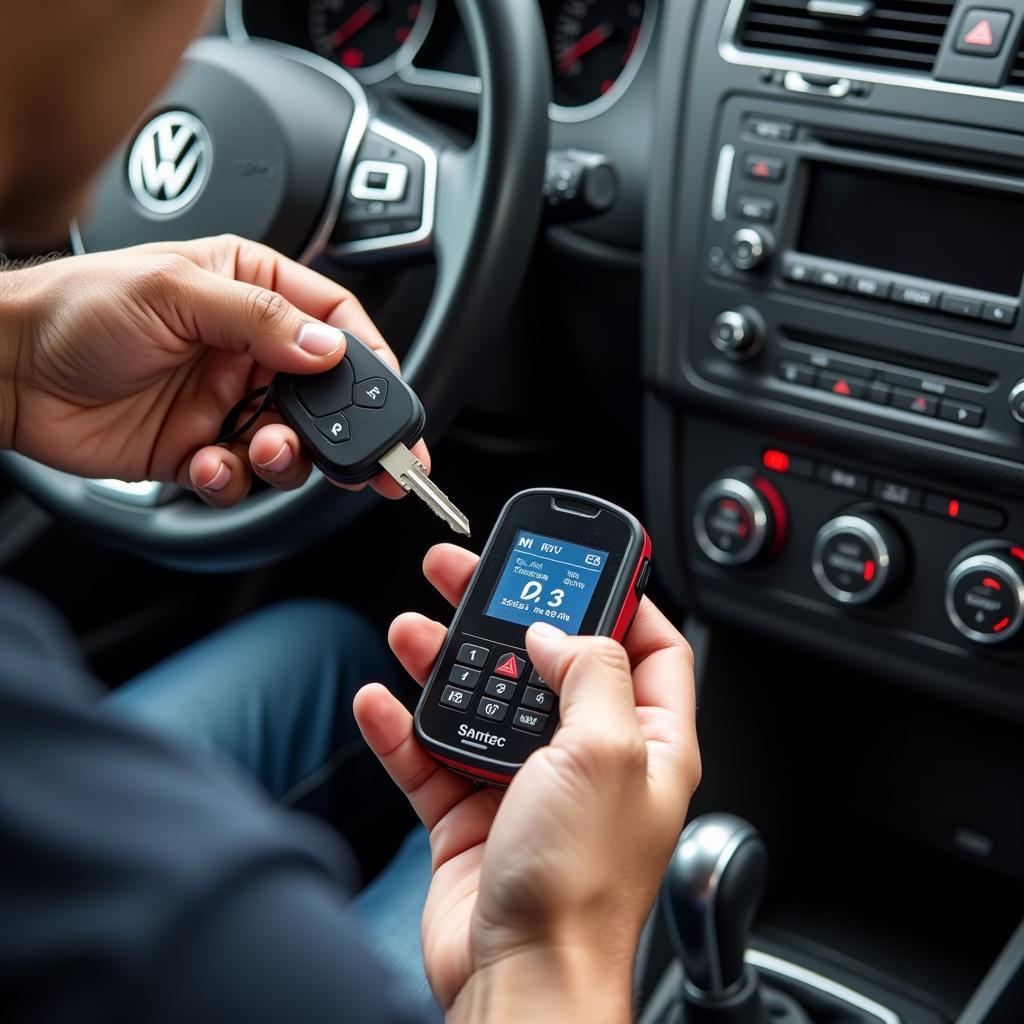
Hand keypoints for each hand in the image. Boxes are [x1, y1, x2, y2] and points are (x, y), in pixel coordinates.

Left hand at [0, 234, 428, 505]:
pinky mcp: (201, 448)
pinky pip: (241, 476)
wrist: (6, 372)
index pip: (335, 319)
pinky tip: (205, 464)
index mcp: (251, 290)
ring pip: (291, 442)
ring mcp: (226, 401)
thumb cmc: (73, 308)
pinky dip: (232, 480)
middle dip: (346, 430)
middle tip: (368, 461)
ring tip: (262, 450)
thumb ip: (258, 318)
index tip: (390, 398)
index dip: (370, 358)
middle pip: (326, 393)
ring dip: (286, 457)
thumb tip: (326, 347)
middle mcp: (247, 348)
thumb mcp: (172, 292)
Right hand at [354, 545, 699, 1020]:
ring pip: (483, 699)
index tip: (580, 564)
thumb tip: (555, 633)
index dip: (620, 599)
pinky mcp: (470, 814)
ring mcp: (525, 785)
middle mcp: (588, 757)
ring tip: (412, 627)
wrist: (521, 980)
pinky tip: (379, 702)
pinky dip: (401, 727)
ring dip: (444, 661)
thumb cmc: (581, 885)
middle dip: (506, 614)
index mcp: (646, 740)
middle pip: (547, 661)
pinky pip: (430, 755)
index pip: (648, 647)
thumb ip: (589, 672)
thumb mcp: (608, 750)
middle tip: (467, 574)